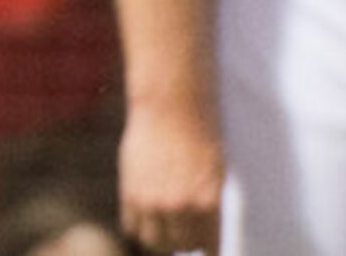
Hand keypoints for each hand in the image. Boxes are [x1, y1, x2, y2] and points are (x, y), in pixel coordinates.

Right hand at [118, 97, 224, 253]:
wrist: (171, 103)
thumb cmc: (199, 132)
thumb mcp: (214, 172)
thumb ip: (207, 206)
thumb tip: (200, 233)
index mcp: (209, 203)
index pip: (208, 247)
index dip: (206, 250)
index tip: (204, 250)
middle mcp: (181, 208)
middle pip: (180, 246)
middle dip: (183, 240)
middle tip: (184, 231)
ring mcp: (153, 202)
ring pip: (153, 242)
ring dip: (160, 236)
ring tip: (164, 223)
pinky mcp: (130, 193)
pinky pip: (132, 226)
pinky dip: (139, 223)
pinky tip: (147, 211)